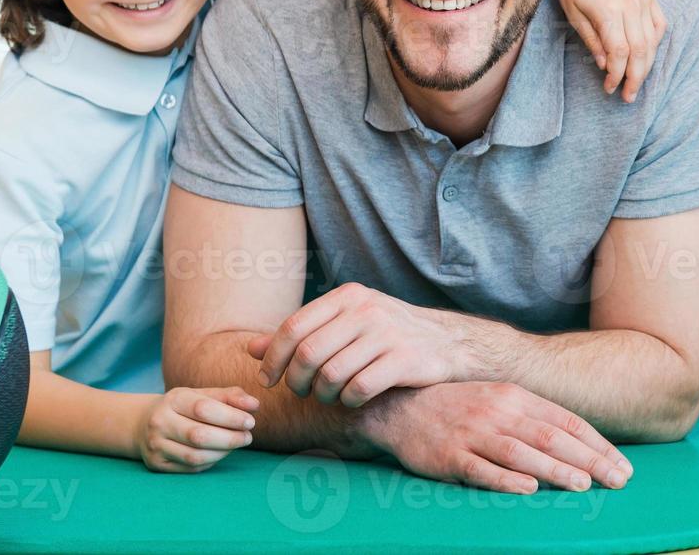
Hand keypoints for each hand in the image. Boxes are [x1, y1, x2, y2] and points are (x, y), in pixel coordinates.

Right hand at [136, 386, 258, 472]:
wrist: (143, 423)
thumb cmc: (184, 407)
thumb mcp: (203, 394)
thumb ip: (231, 396)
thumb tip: (255, 405)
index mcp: (173, 399)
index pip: (203, 409)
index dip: (231, 417)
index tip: (250, 421)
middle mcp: (160, 422)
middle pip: (199, 435)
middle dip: (230, 438)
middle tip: (248, 437)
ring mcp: (156, 445)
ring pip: (195, 456)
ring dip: (222, 452)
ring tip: (237, 444)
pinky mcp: (157, 464)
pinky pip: (190, 467)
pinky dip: (211, 461)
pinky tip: (220, 453)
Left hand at [248, 282, 469, 406]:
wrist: (447, 343)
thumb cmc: (386, 335)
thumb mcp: (345, 324)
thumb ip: (301, 334)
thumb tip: (251, 349)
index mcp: (348, 296)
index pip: (293, 326)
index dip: (273, 358)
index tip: (268, 380)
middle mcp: (366, 310)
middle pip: (308, 353)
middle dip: (296, 382)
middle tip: (302, 393)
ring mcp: (387, 334)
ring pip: (331, 375)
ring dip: (323, 395)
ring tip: (329, 396)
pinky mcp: (404, 360)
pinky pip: (358, 389)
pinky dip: (349, 401)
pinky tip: (353, 399)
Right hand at [356, 381, 634, 493]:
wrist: (402, 405)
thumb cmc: (460, 406)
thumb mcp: (501, 400)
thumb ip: (536, 417)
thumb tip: (579, 439)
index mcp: (517, 398)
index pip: (567, 422)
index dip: (598, 445)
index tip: (623, 464)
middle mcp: (499, 413)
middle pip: (552, 438)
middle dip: (590, 460)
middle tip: (619, 479)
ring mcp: (474, 434)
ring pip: (522, 453)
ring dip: (555, 469)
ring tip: (583, 484)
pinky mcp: (449, 457)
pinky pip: (481, 469)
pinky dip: (506, 479)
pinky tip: (528, 488)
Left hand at [553, 0, 666, 102]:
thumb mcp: (573, 14)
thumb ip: (591, 40)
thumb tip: (604, 65)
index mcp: (608, 10)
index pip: (619, 52)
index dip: (616, 74)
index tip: (609, 88)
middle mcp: (629, 4)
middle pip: (640, 50)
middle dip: (635, 78)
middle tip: (628, 96)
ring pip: (652, 41)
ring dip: (646, 66)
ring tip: (637, 83)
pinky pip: (659, 25)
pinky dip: (655, 43)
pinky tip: (646, 56)